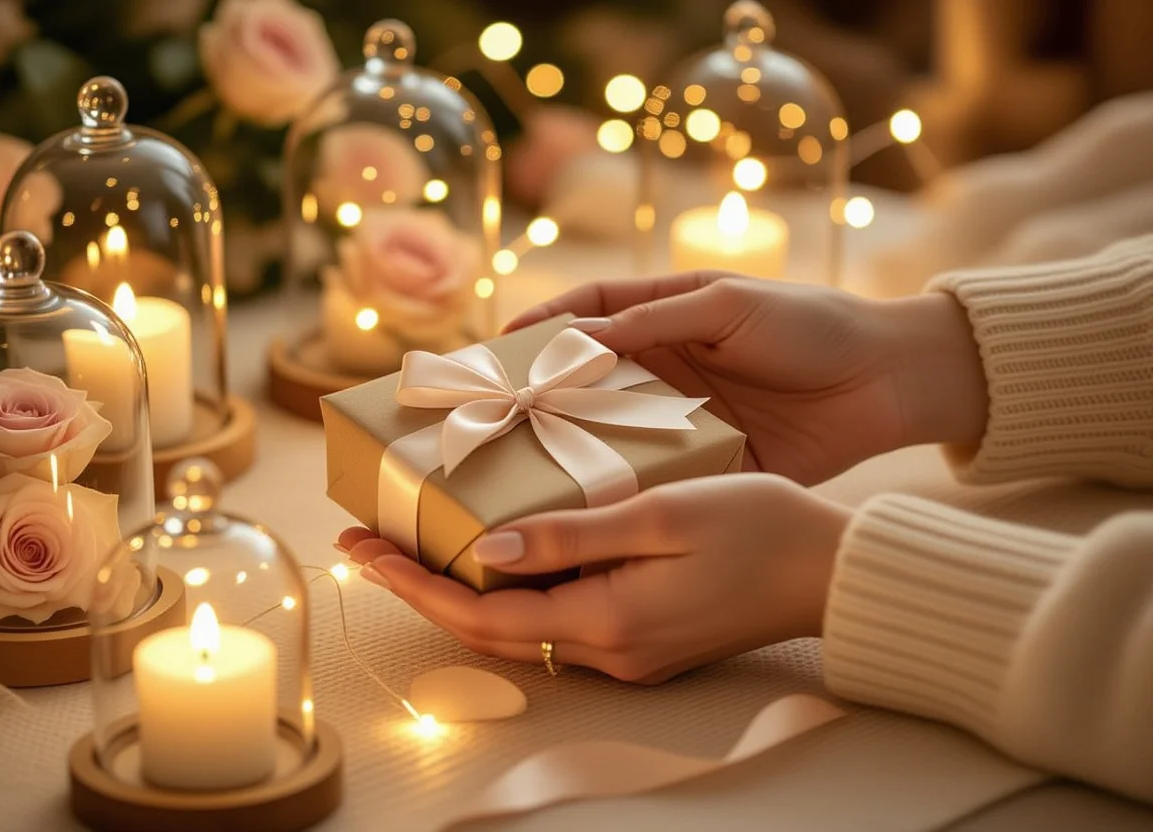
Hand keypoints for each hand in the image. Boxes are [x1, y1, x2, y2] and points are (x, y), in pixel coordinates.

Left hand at [339, 474, 849, 683]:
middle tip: (368, 541)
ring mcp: (627, 653)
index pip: (479, 613)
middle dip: (421, 586)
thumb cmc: (758, 528)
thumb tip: (487, 549)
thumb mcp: (659, 515)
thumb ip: (570, 534)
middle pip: (487, 626)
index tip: (361, 547)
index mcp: (606, 620)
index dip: (412, 582)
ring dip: (462, 587)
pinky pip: (558, 619)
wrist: (830, 571)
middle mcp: (608, 651)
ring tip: (416, 540)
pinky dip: (514, 589)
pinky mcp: (644, 641)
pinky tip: (498, 550)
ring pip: (519, 624)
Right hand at [506, 272, 987, 485]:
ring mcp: (682, 420)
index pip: (587, 315)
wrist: (889, 381)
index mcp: (666, 317)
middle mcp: (664, 370)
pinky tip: (589, 503)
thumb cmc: (811, 324)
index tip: (496, 346)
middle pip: (586, 381)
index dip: (540, 326)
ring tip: (523, 464)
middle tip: (493, 416)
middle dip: (540, 396)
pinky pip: (655, 476)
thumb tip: (579, 337)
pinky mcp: (708, 465)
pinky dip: (623, 488)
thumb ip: (656, 318)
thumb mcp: (729, 306)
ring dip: (573, 446)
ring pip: (613, 432)